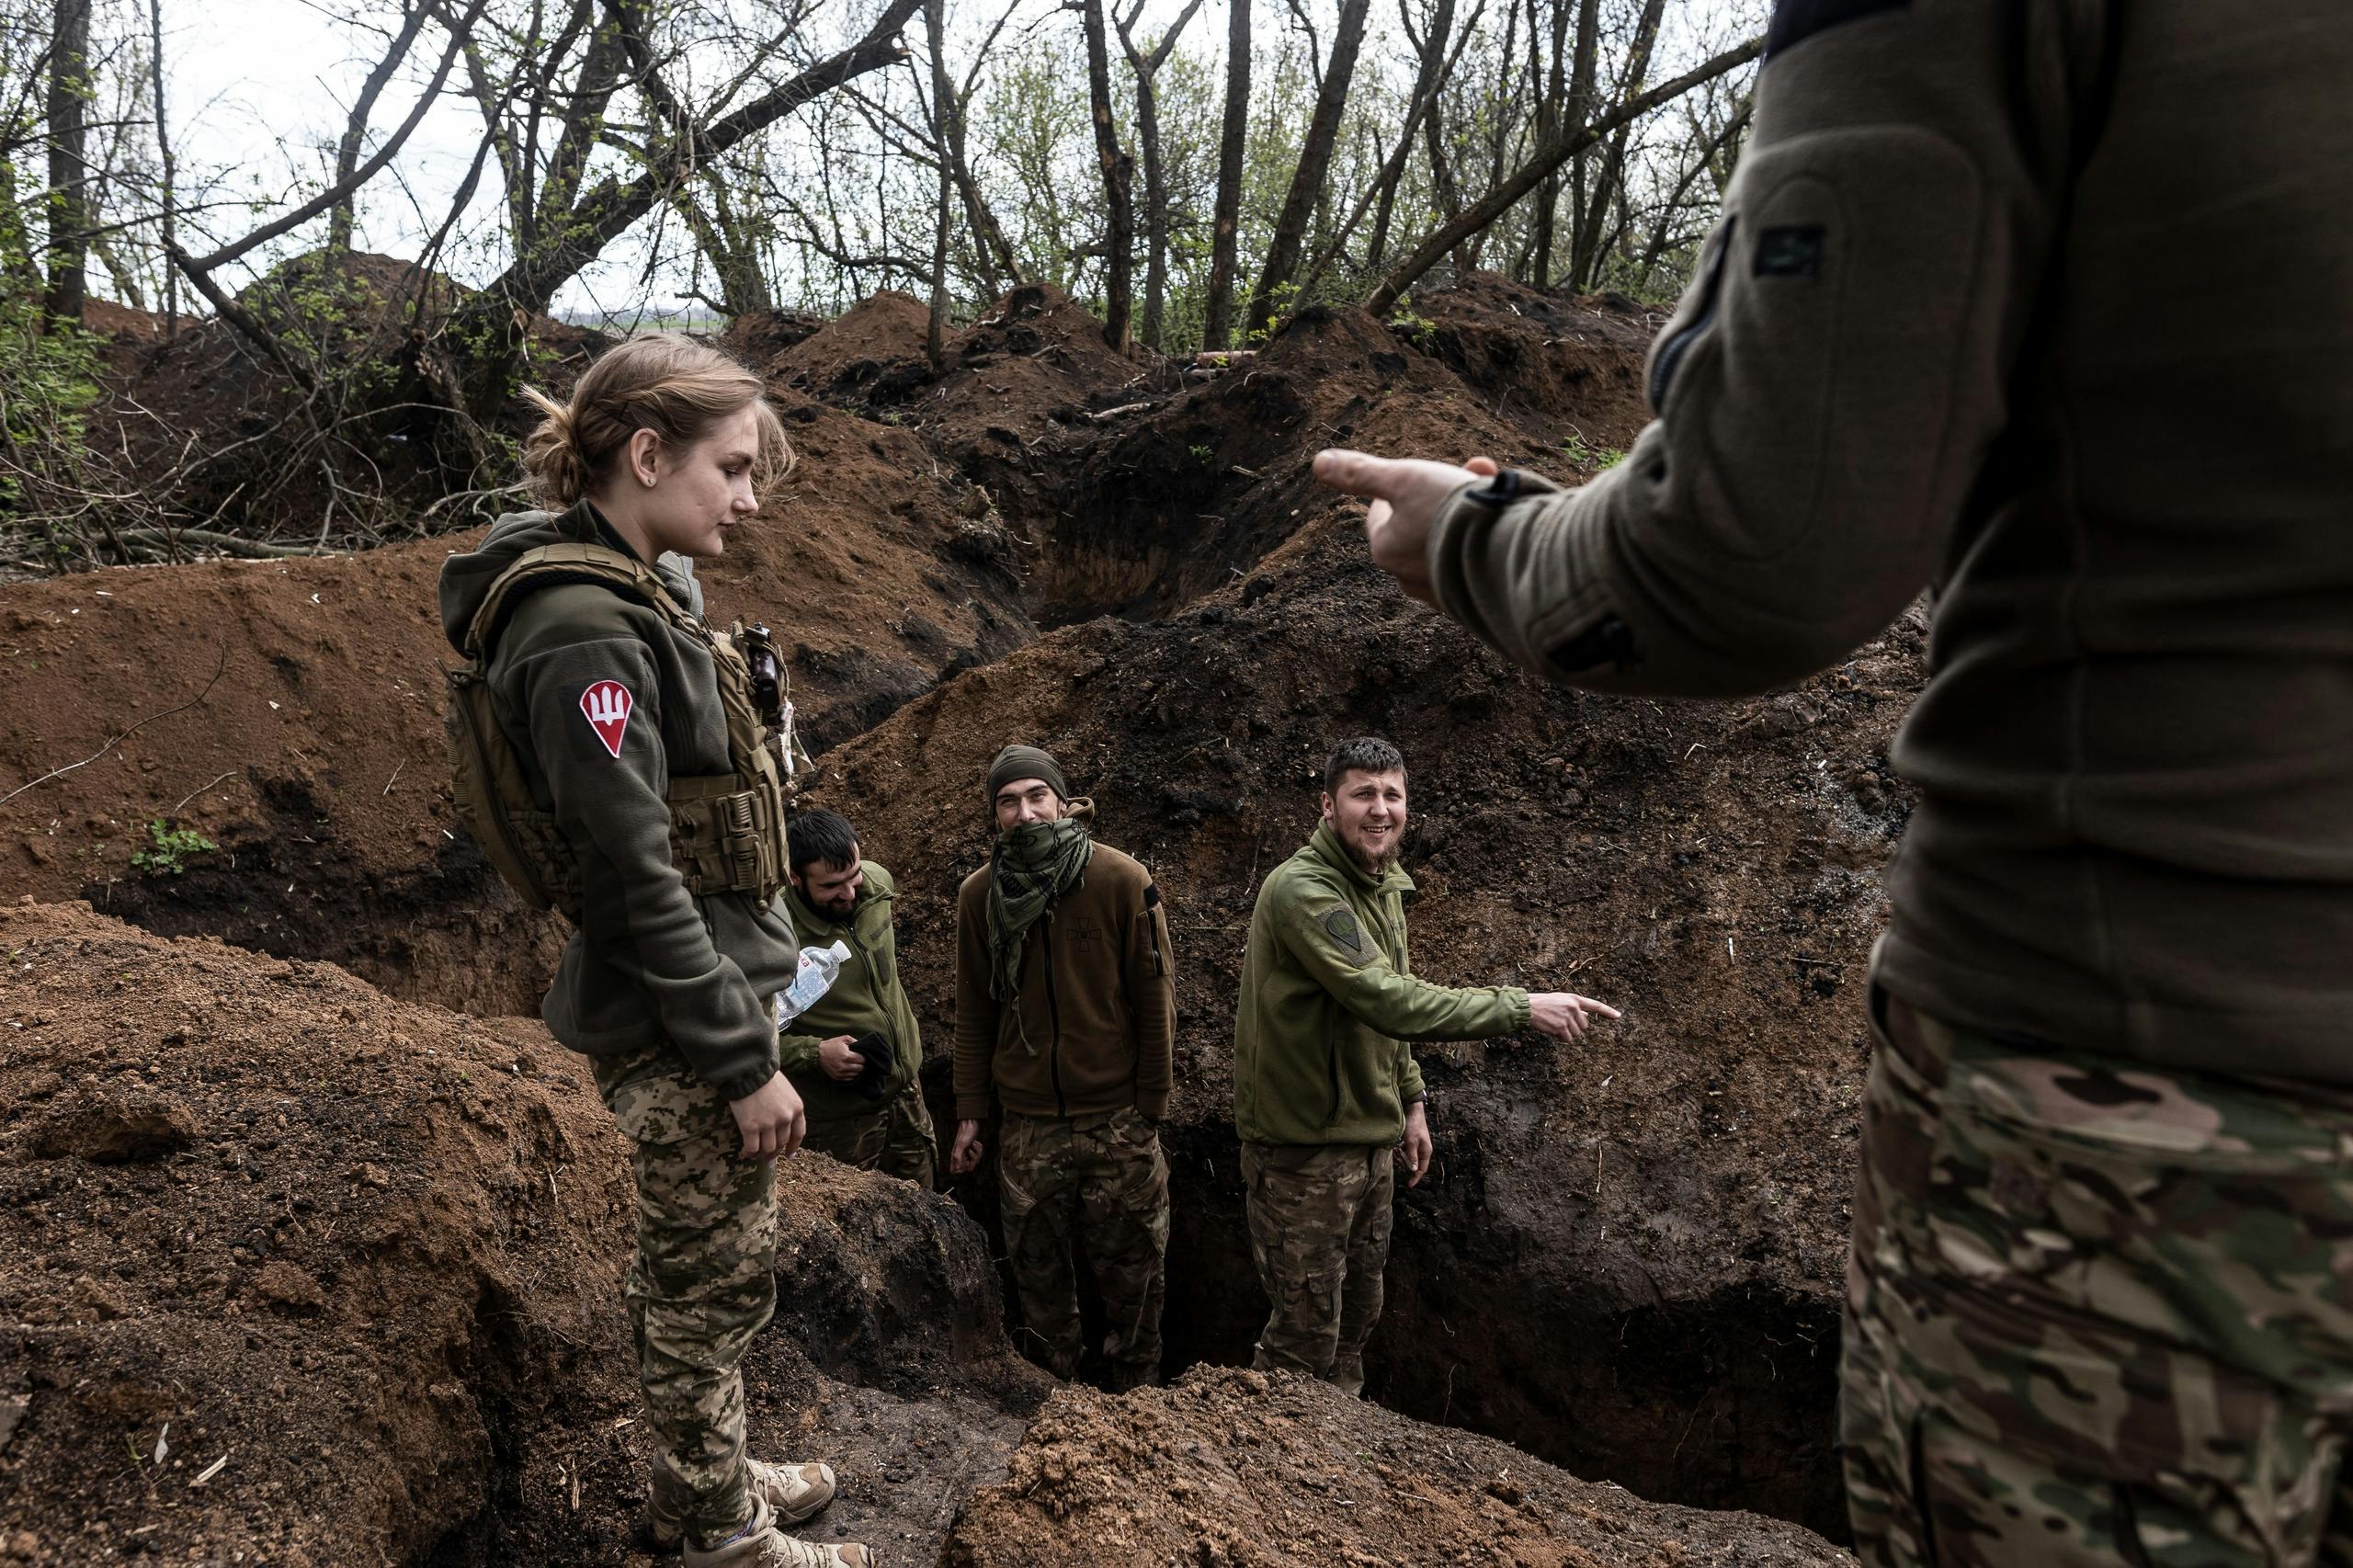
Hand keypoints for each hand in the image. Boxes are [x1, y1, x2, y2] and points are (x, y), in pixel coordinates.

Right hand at [728, 1072, 806, 1162]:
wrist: (748, 1070)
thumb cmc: (765, 1076)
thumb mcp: (786, 1090)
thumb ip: (787, 1107)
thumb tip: (783, 1122)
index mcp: (796, 1108)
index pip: (799, 1134)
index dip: (794, 1147)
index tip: (789, 1155)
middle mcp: (785, 1119)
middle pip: (782, 1143)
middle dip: (774, 1152)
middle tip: (767, 1156)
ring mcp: (768, 1124)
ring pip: (768, 1149)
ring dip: (761, 1155)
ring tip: (754, 1154)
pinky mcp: (750, 1127)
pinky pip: (752, 1148)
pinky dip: (749, 1153)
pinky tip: (745, 1152)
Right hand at [816, 1035, 863, 1081]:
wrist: (818, 1053)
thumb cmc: (831, 1045)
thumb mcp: (843, 1039)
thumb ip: (854, 1041)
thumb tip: (862, 1045)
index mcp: (846, 1056)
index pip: (862, 1060)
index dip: (864, 1057)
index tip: (862, 1055)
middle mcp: (844, 1066)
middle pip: (860, 1068)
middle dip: (861, 1064)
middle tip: (859, 1060)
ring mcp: (840, 1073)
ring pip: (856, 1074)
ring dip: (857, 1070)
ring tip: (854, 1065)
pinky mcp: (837, 1077)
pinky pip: (849, 1078)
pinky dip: (852, 1074)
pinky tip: (850, 1069)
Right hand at [948, 1119, 984, 1176]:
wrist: (971, 1123)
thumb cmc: (965, 1132)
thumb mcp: (961, 1145)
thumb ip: (958, 1157)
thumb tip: (957, 1169)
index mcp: (955, 1156)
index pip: (955, 1171)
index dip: (962, 1169)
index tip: (966, 1162)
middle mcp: (960, 1156)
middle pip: (968, 1167)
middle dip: (973, 1159)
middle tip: (970, 1151)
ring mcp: (967, 1153)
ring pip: (975, 1161)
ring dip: (977, 1152)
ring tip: (973, 1145)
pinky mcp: (973, 1150)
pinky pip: (978, 1155)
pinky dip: (979, 1149)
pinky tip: (975, 1143)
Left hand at [1312, 450, 1501, 603]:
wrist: (1509, 553)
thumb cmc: (1451, 512)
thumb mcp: (1404, 479)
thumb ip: (1361, 472)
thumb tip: (1319, 462)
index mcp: (1385, 549)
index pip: (1383, 513)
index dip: (1404, 487)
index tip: (1428, 474)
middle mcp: (1408, 577)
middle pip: (1418, 526)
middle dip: (1443, 496)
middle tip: (1474, 472)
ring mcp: (1442, 592)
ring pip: (1448, 544)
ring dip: (1467, 516)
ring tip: (1493, 493)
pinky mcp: (1475, 601)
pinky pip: (1474, 564)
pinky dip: (1484, 542)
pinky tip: (1504, 525)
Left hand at [1397, 1100, 1433, 1187]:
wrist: (1412, 1111)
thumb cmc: (1413, 1126)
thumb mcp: (1411, 1142)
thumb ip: (1412, 1156)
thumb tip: (1414, 1170)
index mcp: (1426, 1152)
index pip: (1422, 1169)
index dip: (1415, 1178)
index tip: (1409, 1185)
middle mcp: (1423, 1150)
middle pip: (1414, 1164)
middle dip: (1405, 1164)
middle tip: (1397, 1159)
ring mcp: (1417, 1145)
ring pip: (1409, 1157)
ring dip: (1401, 1156)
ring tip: (1395, 1151)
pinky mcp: (1412, 1141)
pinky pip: (1406, 1151)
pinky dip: (1401, 1151)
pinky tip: (1396, 1147)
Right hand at [1528, 992, 1623, 1042]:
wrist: (1527, 1007)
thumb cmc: (1542, 1004)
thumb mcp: (1561, 1001)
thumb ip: (1574, 1008)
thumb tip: (1587, 1017)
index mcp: (1574, 999)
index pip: (1595, 1005)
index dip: (1608, 1011)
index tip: (1618, 1016)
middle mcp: (1573, 1007)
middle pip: (1584, 1026)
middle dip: (1574, 1027)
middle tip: (1560, 1021)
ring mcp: (1568, 1017)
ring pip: (1576, 1034)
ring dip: (1566, 1033)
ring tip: (1554, 1024)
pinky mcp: (1561, 1027)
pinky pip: (1568, 1039)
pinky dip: (1561, 1038)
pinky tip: (1552, 1031)